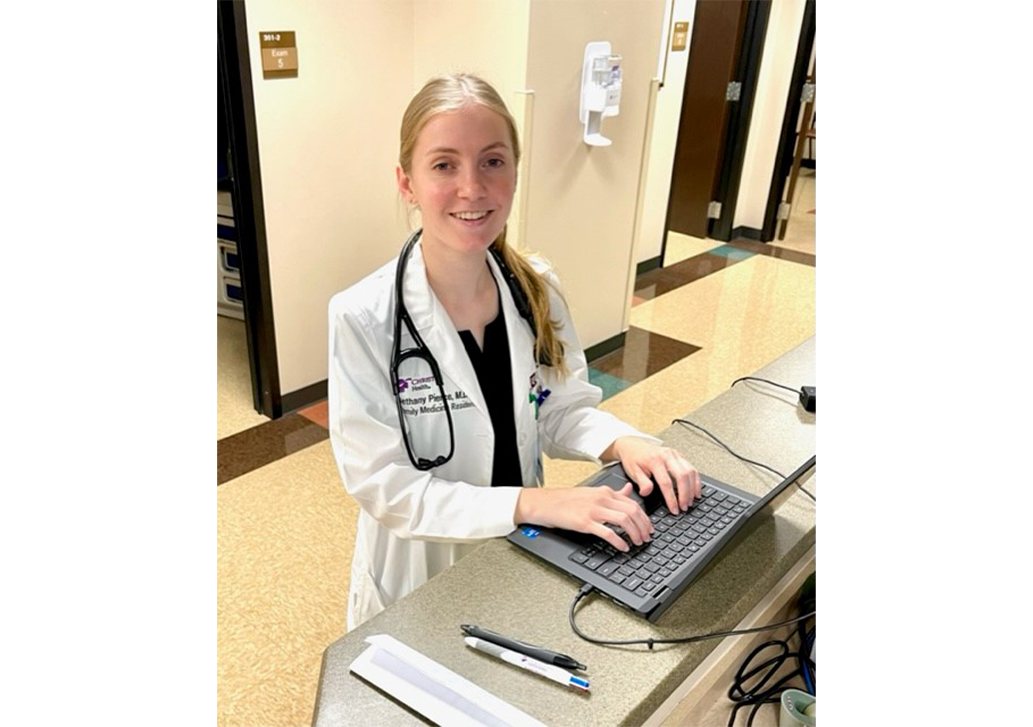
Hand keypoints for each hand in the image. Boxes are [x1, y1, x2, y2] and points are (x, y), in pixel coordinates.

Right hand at [514, 484, 653, 552]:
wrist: (546, 503)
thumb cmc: (567, 500)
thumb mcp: (593, 492)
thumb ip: (613, 493)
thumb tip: (629, 490)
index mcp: (605, 492)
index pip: (633, 503)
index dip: (645, 517)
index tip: (649, 527)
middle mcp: (602, 499)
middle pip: (633, 512)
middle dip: (643, 527)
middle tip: (647, 537)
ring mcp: (594, 510)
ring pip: (624, 520)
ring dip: (635, 533)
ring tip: (637, 542)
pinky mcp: (585, 522)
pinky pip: (608, 532)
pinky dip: (619, 541)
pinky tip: (623, 547)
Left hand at [604, 436, 700, 514]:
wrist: (633, 445)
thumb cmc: (633, 458)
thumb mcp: (633, 472)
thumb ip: (642, 483)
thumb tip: (647, 492)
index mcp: (654, 460)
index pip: (666, 483)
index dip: (672, 498)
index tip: (674, 509)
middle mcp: (667, 455)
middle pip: (682, 476)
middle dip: (685, 494)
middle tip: (684, 507)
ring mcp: (674, 454)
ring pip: (690, 471)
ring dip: (693, 488)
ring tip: (691, 501)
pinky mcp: (679, 455)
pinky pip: (691, 467)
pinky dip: (696, 480)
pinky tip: (696, 490)